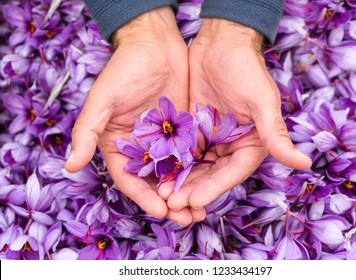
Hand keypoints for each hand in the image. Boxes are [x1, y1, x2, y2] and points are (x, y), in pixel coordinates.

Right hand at [64, 7, 202, 225]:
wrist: (155, 46)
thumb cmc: (124, 70)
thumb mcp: (103, 99)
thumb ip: (87, 131)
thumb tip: (70, 166)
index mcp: (119, 146)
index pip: (130, 180)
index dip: (144, 198)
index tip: (161, 211)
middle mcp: (142, 149)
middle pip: (156, 184)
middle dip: (170, 203)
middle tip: (188, 218)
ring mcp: (165, 143)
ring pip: (176, 175)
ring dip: (188, 193)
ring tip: (202, 211)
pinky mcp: (185, 133)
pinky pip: (193, 157)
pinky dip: (200, 173)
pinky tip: (212, 184)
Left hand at [167, 18, 311, 210]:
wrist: (220, 43)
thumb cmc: (245, 68)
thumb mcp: (261, 101)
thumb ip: (275, 133)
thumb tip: (304, 163)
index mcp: (252, 143)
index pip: (233, 172)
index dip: (215, 188)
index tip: (195, 200)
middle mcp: (231, 145)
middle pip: (211, 175)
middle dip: (193, 190)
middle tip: (172, 204)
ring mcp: (210, 138)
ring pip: (195, 167)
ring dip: (180, 182)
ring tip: (162, 196)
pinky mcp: (193, 129)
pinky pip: (181, 151)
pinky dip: (172, 164)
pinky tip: (157, 174)